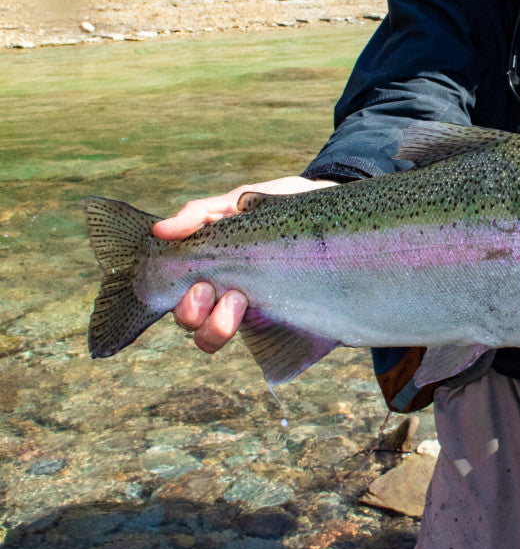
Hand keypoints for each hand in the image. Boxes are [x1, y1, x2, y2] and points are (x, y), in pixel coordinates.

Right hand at [151, 177, 336, 352]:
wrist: (330, 208)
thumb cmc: (279, 205)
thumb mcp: (238, 201)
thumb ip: (200, 213)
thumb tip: (161, 232)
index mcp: (208, 267)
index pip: (175, 296)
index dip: (181, 301)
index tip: (200, 286)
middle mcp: (223, 293)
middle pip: (190, 324)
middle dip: (193, 315)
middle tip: (215, 293)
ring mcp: (251, 310)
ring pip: (213, 338)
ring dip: (217, 327)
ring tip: (241, 302)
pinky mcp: (284, 322)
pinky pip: (264, 346)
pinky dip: (262, 338)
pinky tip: (274, 314)